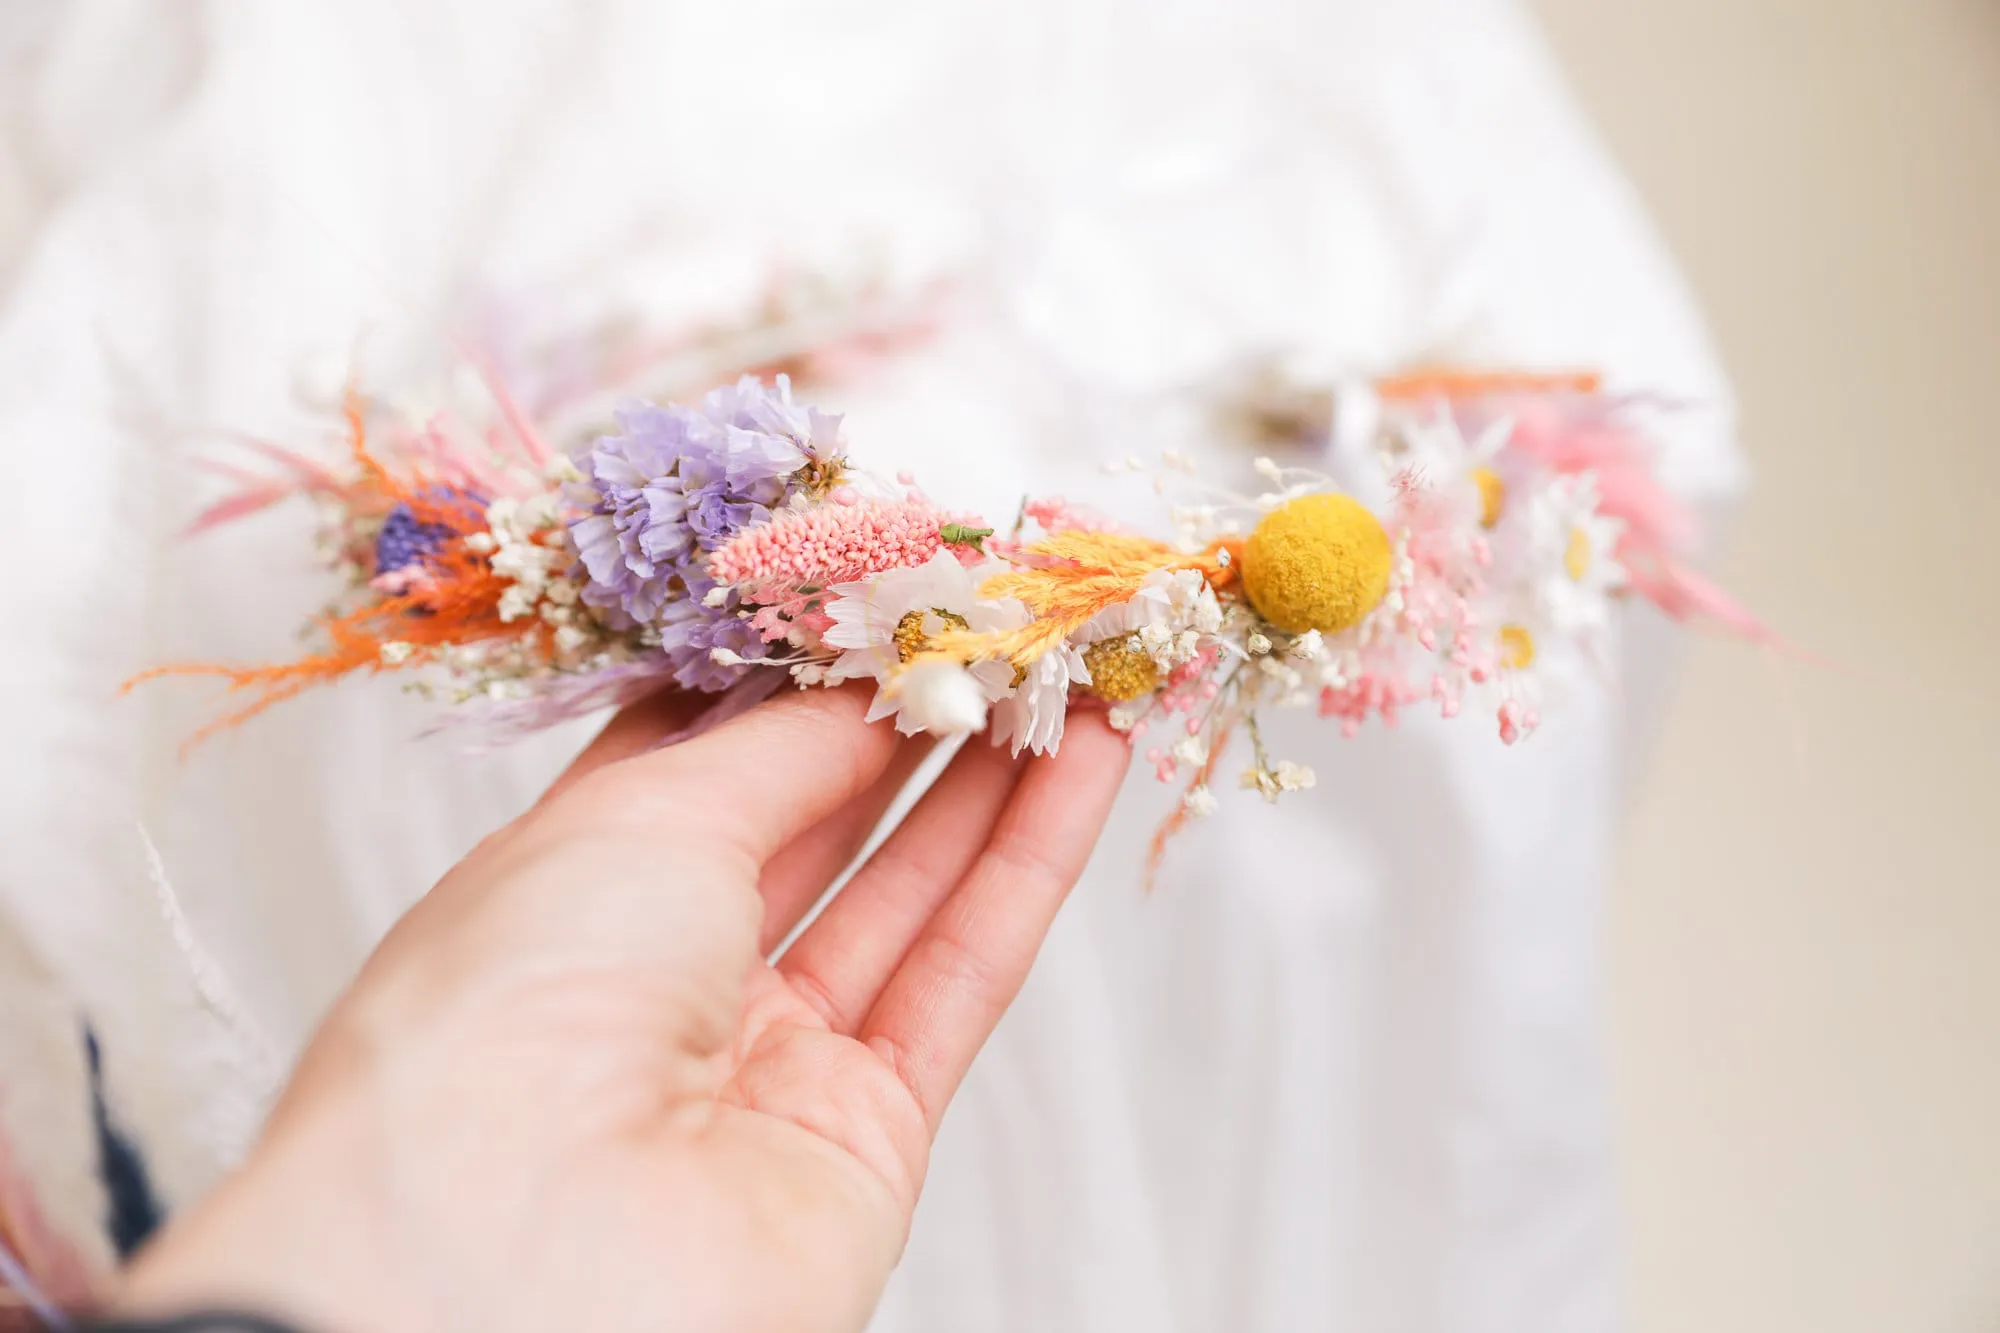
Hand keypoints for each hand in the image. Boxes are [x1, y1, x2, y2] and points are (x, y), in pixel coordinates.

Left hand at [113, 684, 1130, 1332]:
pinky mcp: (865, 1134)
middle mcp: (665, 978)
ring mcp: (766, 1060)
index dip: (806, 681)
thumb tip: (869, 685)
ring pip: (906, 891)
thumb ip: (783, 747)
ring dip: (996, 775)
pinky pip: (962, 973)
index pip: (707, 759)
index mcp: (570, 890)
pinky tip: (1084, 766)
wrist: (521, 1256)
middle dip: (916, 716)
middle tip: (1006, 621)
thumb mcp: (642, 817)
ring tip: (1072, 667)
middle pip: (821, 821)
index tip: (892, 599)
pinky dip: (1029, 864)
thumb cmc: (509, 1016)